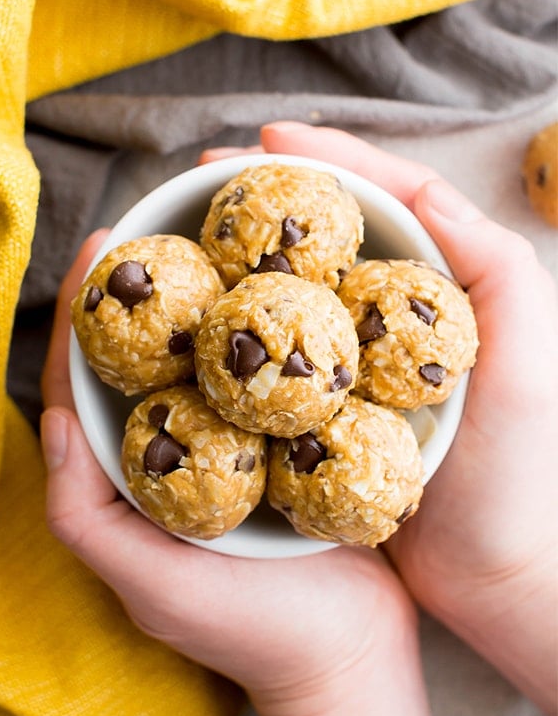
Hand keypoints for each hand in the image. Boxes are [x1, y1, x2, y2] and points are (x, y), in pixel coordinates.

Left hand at [41, 232, 443, 715]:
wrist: (349, 655)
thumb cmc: (249, 631)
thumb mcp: (151, 585)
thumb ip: (85, 514)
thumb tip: (51, 421)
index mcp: (130, 483)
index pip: (88, 387)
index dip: (84, 317)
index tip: (99, 247)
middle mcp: (173, 459)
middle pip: (144, 362)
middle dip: (142, 295)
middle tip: (155, 227)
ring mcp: (227, 453)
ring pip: (202, 364)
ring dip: (202, 306)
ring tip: (215, 242)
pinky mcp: (278, 451)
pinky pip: (256, 384)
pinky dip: (256, 341)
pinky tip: (275, 298)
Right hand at [201, 122, 557, 715]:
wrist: (490, 576)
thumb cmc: (519, 477)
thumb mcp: (525, 366)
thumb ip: (497, 274)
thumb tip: (429, 197)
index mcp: (444, 287)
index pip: (387, 198)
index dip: (328, 159)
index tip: (267, 139)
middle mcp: (397, 313)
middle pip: (330, 233)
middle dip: (269, 196)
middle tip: (207, 178)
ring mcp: (359, 357)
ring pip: (298, 285)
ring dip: (247, 254)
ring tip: (192, 233)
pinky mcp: (331, 402)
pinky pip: (283, 349)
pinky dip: (246, 325)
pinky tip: (207, 317)